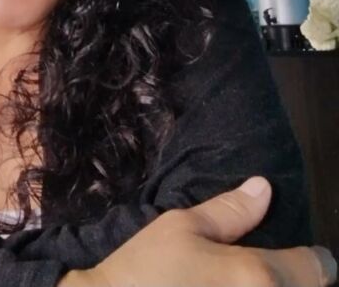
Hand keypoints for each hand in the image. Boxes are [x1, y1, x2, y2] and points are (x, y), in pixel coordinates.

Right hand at [59, 177, 336, 286]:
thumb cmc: (146, 269)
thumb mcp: (182, 227)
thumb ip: (229, 212)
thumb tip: (263, 188)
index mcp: (257, 275)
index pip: (318, 268)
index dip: (311, 259)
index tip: (300, 256)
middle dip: (291, 279)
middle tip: (262, 269)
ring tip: (240, 280)